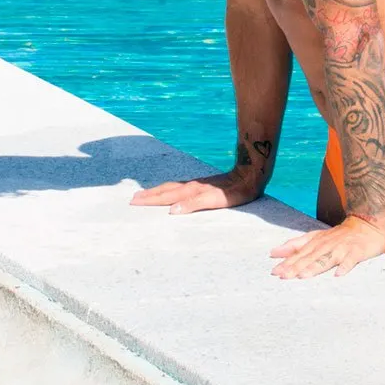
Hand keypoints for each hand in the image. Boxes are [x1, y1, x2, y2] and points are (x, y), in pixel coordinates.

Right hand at [130, 169, 261, 214]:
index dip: (150, 200)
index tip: (134, 202)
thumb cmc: (236, 191)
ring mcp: (198, 183)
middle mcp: (192, 185)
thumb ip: (193, 205)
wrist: (251, 173)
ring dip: (158, 191)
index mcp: (192, 191)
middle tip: (133, 199)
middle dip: (149, 195)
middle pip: (166, 190)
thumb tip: (171, 211)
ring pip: (173, 187)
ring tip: (146, 193)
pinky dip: (170, 188)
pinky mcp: (205, 183)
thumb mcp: (215, 200)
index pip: (166, 197)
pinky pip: (181, 185)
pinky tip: (172, 190)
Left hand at [270, 215, 384, 278]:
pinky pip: (351, 260)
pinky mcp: (357, 251)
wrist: (367, 224)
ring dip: (315, 266)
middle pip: (310, 257)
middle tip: (283, 276)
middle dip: (296, 266)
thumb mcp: (315, 237)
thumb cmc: (339, 235)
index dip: (287, 262)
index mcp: (316, 242)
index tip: (275, 271)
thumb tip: (273, 252)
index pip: (300, 253)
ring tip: (304, 276)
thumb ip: (295, 245)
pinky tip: (338, 274)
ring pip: (327, 258)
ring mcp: (342, 248)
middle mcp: (327, 245)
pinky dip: (345, 266)